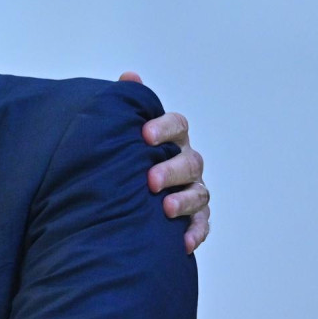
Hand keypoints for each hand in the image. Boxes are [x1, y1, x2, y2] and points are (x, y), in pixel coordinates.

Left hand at [119, 71, 208, 253]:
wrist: (115, 195)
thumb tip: (130, 76)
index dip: (163, 128)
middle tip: (150, 180)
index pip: (177, 125)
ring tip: (165, 208)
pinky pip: (202, 224)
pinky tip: (184, 242)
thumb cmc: (120, 156)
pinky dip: (196, 232)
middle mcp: (184, 161)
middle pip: (190, 161)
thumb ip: (126, 106)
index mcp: (168, 137)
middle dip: (171, 169)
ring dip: (185, 200)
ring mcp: (191, 189)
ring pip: (200, 192)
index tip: (144, 135)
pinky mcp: (192, 217)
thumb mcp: (118, 131)